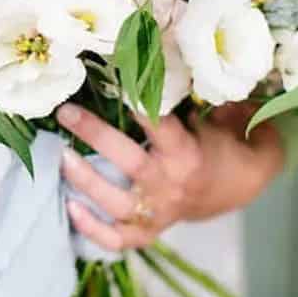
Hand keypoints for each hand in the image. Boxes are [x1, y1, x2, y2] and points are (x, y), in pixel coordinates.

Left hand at [55, 101, 284, 252]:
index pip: (161, 127)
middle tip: (66, 112)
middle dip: (96, 136)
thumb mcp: (215, 115)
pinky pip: (118, 238)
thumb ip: (190, 95)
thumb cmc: (219, 142)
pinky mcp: (149, 231)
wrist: (237, 187)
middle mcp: (171, 185)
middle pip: (131, 163)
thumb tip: (158, 58)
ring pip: (118, 204)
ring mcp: (158, 212)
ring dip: (87, 181)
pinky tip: (69, 208)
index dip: (140, 107)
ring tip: (61, 157)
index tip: (117, 84)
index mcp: (189, 155)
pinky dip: (93, 229)